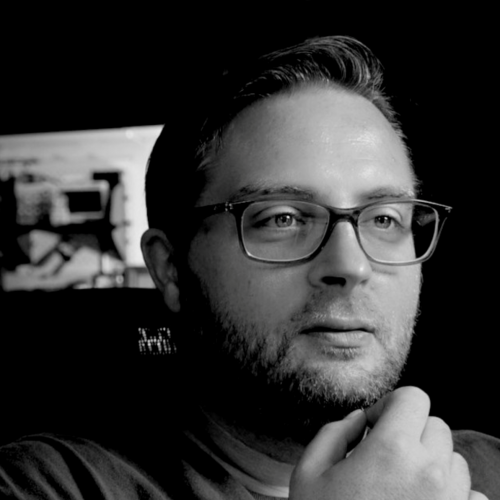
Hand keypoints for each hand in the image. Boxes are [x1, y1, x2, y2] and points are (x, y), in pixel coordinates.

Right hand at [290, 386, 487, 498]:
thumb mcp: (308, 473)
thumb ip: (333, 432)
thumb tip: (358, 419)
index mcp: (392, 449)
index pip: (413, 398)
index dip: (391, 405)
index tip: (375, 426)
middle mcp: (431, 472)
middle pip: (435, 426)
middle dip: (410, 432)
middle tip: (384, 456)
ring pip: (455, 460)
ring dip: (432, 463)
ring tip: (403, 485)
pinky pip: (474, 497)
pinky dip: (454, 495)